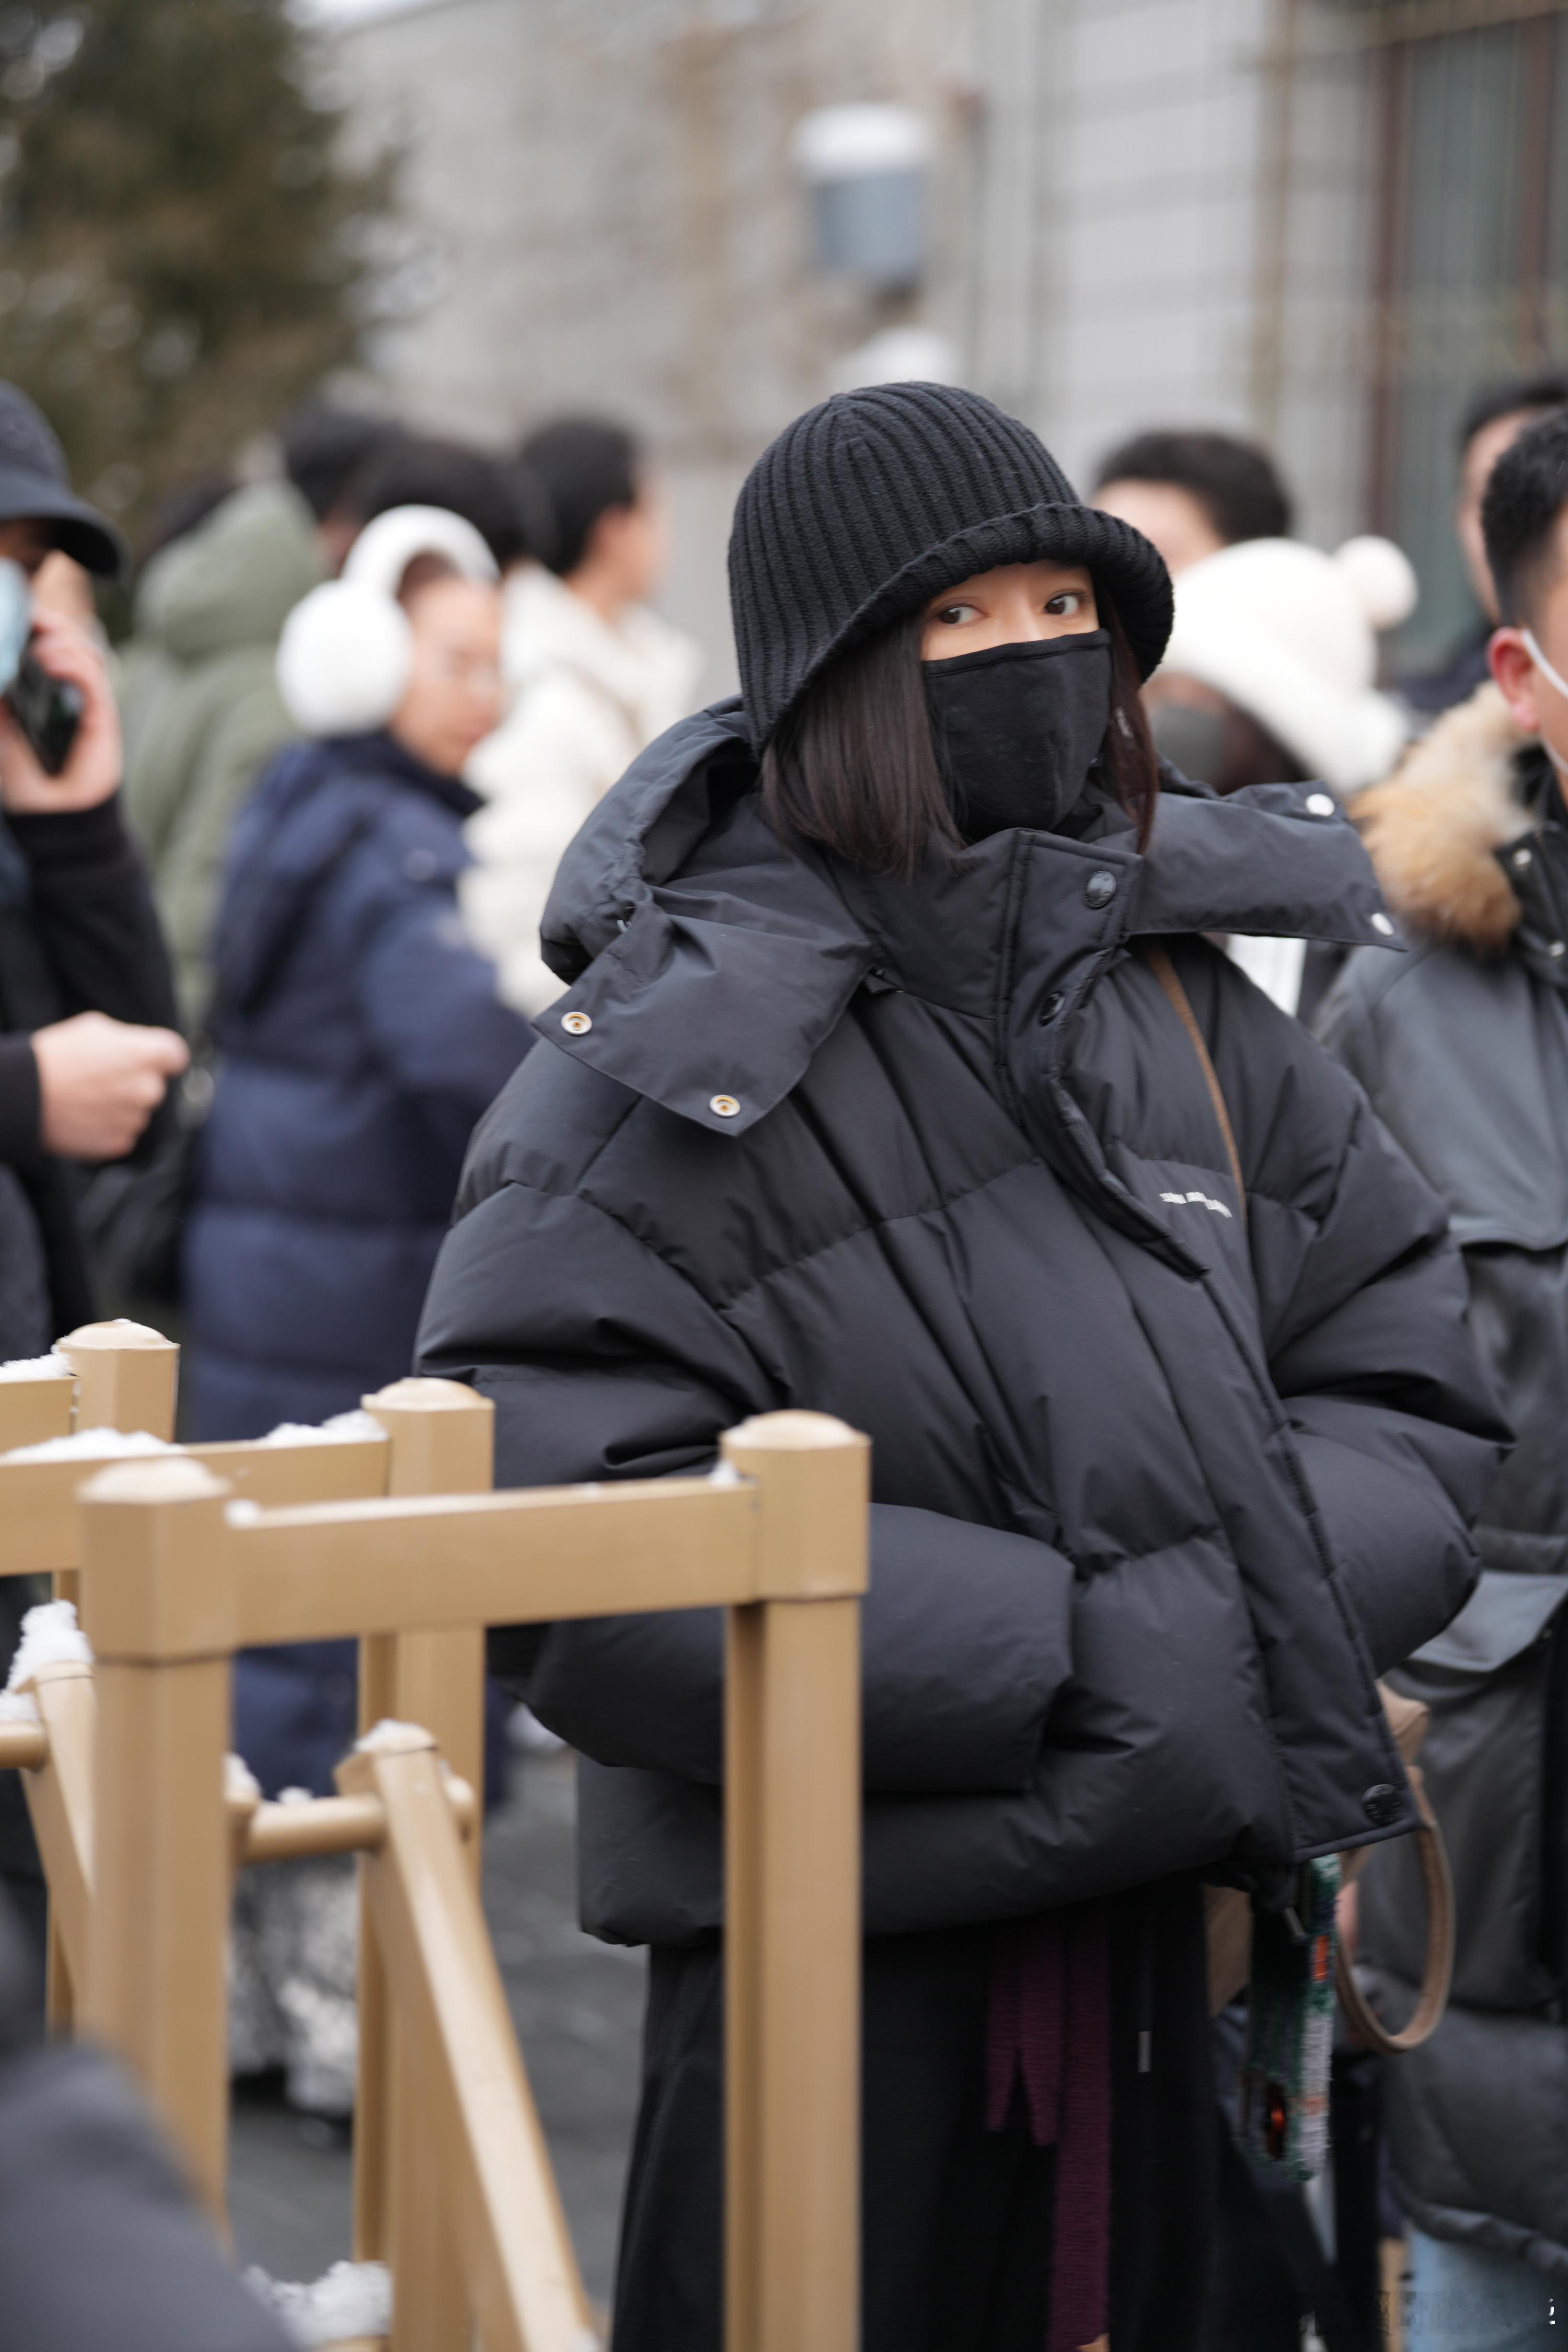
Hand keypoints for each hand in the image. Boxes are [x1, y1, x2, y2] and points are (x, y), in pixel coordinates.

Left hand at [0, 613, 122, 813]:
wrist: (54, 818)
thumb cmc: (28, 782)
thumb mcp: (1, 734)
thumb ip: (1, 704)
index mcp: (47, 693)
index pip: (48, 647)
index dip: (36, 627)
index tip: (17, 615)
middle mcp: (70, 694)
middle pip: (69, 642)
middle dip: (49, 623)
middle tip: (27, 617)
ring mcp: (88, 705)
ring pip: (85, 653)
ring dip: (63, 638)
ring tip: (37, 639)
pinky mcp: (102, 718)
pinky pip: (94, 681)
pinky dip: (74, 665)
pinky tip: (51, 660)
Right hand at [32, 1012, 188, 1159]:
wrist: (25, 1095)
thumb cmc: (57, 1055)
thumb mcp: (95, 1028)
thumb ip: (131, 1039)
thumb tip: (146, 1050)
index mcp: (148, 1055)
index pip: (175, 1056)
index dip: (161, 1057)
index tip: (147, 1059)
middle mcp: (149, 1089)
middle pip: (154, 1086)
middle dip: (135, 1082)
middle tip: (101, 1079)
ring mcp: (135, 1119)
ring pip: (137, 1111)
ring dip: (121, 1106)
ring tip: (87, 1098)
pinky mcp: (120, 1142)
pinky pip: (122, 1133)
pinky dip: (108, 1127)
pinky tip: (85, 1116)